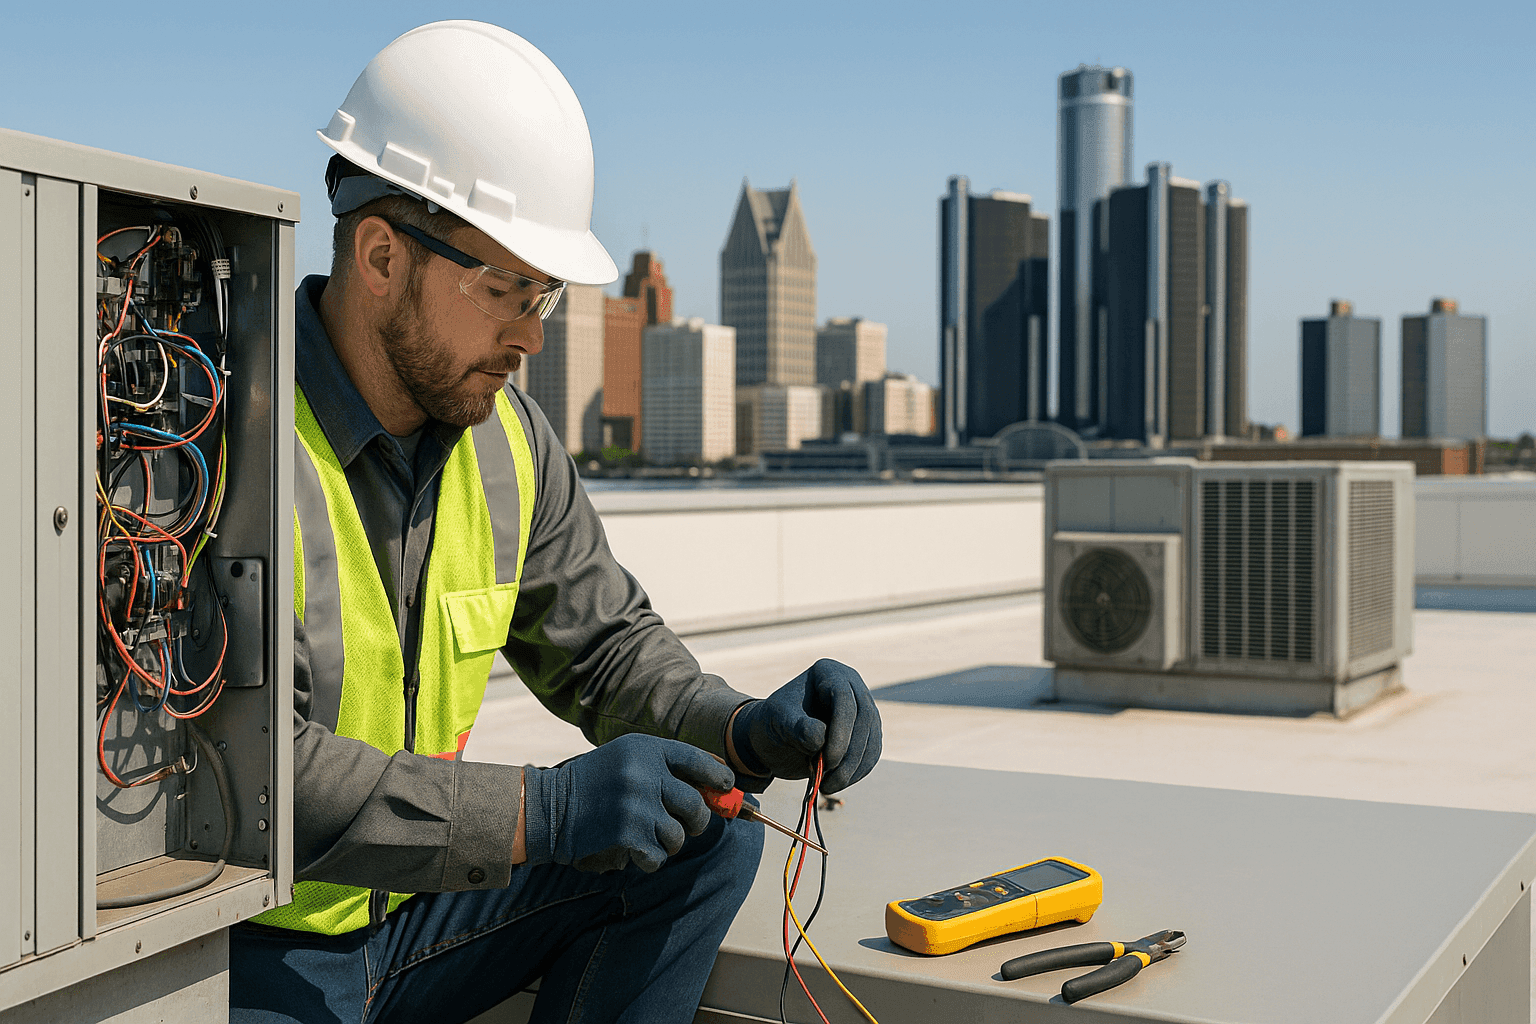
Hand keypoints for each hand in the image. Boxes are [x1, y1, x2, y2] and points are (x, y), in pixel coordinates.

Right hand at [522, 733, 735, 872]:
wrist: (550, 807)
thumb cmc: (594, 784)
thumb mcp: (627, 759)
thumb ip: (665, 768)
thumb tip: (715, 789)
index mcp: (647, 749)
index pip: (698, 761)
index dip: (719, 777)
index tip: (727, 787)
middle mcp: (645, 773)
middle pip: (695, 804)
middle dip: (696, 820)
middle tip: (687, 825)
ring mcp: (637, 803)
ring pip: (678, 835)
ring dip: (668, 842)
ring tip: (647, 835)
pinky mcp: (628, 833)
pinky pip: (658, 855)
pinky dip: (650, 858)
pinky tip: (633, 849)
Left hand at [730, 659, 880, 794]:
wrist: (775, 739)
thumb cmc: (773, 724)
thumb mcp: (777, 722)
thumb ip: (796, 727)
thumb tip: (820, 738)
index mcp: (828, 672)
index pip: (844, 698)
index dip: (840, 730)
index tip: (827, 760)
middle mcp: (851, 686)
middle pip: (863, 719)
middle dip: (848, 754)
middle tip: (827, 781)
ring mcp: (863, 709)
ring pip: (871, 739)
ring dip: (853, 768)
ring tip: (827, 786)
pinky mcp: (867, 732)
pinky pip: (872, 753)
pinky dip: (858, 772)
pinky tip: (838, 783)